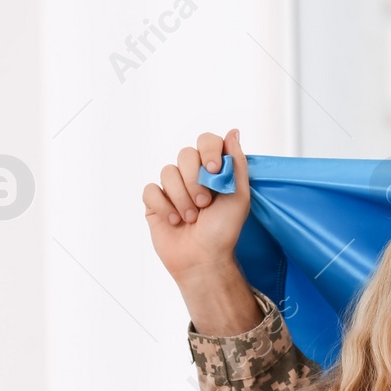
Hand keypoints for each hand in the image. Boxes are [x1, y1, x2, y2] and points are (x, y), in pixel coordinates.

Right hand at [142, 129, 251, 286]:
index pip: (206, 141)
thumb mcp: (239, 196)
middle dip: (195, 181)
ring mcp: (171, 187)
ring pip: (167, 172)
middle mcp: (191, 174)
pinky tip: (175, 221)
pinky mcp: (154, 201)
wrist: (203, 259)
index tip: (214, 170)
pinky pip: (151, 190)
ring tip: (192, 218)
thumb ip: (237, 163)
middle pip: (185, 154)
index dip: (209, 150)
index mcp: (213, 170)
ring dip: (182, 199)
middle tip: (205, 204)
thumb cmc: (224, 231)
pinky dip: (164, 207)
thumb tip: (233, 131)